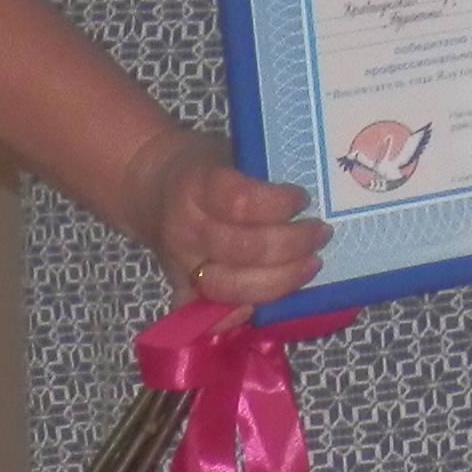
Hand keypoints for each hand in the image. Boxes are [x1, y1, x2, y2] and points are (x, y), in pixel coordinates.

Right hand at [113, 127, 324, 311]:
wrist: (150, 183)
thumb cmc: (207, 167)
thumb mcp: (232, 153)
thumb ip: (264, 174)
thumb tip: (320, 192)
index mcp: (197, 187)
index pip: (241, 202)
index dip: (279, 204)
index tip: (303, 199)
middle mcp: (186, 229)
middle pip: (244, 250)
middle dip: (294, 245)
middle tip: (321, 234)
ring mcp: (181, 265)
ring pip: (232, 288)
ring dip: (281, 281)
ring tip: (311, 263)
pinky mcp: (180, 290)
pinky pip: (206, 317)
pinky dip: (237, 317)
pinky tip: (265, 305)